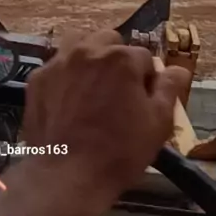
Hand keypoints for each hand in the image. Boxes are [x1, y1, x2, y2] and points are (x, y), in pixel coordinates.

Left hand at [21, 29, 189, 198]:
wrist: (66, 175)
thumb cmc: (119, 152)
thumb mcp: (158, 124)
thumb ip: (169, 89)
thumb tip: (177, 69)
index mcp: (121, 59)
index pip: (143, 57)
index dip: (147, 79)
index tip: (143, 100)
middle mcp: (88, 51)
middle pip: (109, 41)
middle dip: (118, 59)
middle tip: (119, 90)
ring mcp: (59, 62)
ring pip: (79, 44)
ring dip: (90, 57)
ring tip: (93, 86)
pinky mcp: (38, 78)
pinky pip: (57, 66)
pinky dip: (66, 75)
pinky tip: (69, 100)